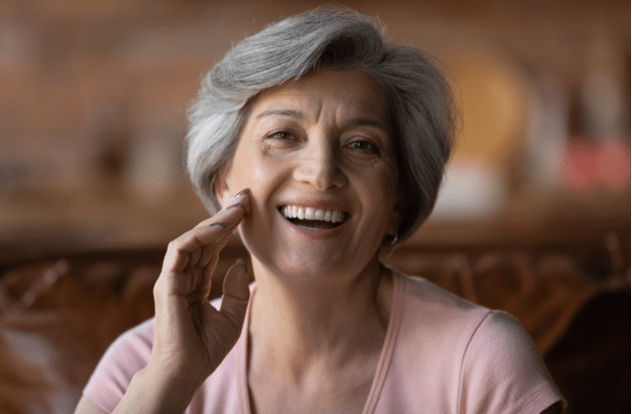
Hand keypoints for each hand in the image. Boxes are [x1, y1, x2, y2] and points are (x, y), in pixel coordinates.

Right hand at [149, 188, 250, 392]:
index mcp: (196, 283)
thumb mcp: (233, 317)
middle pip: (205, 238)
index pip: (212, 248)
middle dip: (225, 215)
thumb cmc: (206, 349)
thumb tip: (239, 263)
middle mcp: (183, 276)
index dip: (229, 228)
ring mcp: (173, 278)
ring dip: (215, 221)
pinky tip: (221, 227)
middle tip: (245, 196)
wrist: (186, 372)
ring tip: (238, 207)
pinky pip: (180, 250)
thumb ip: (236, 290)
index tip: (248, 208)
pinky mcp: (167, 283)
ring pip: (192, 238)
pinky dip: (199, 236)